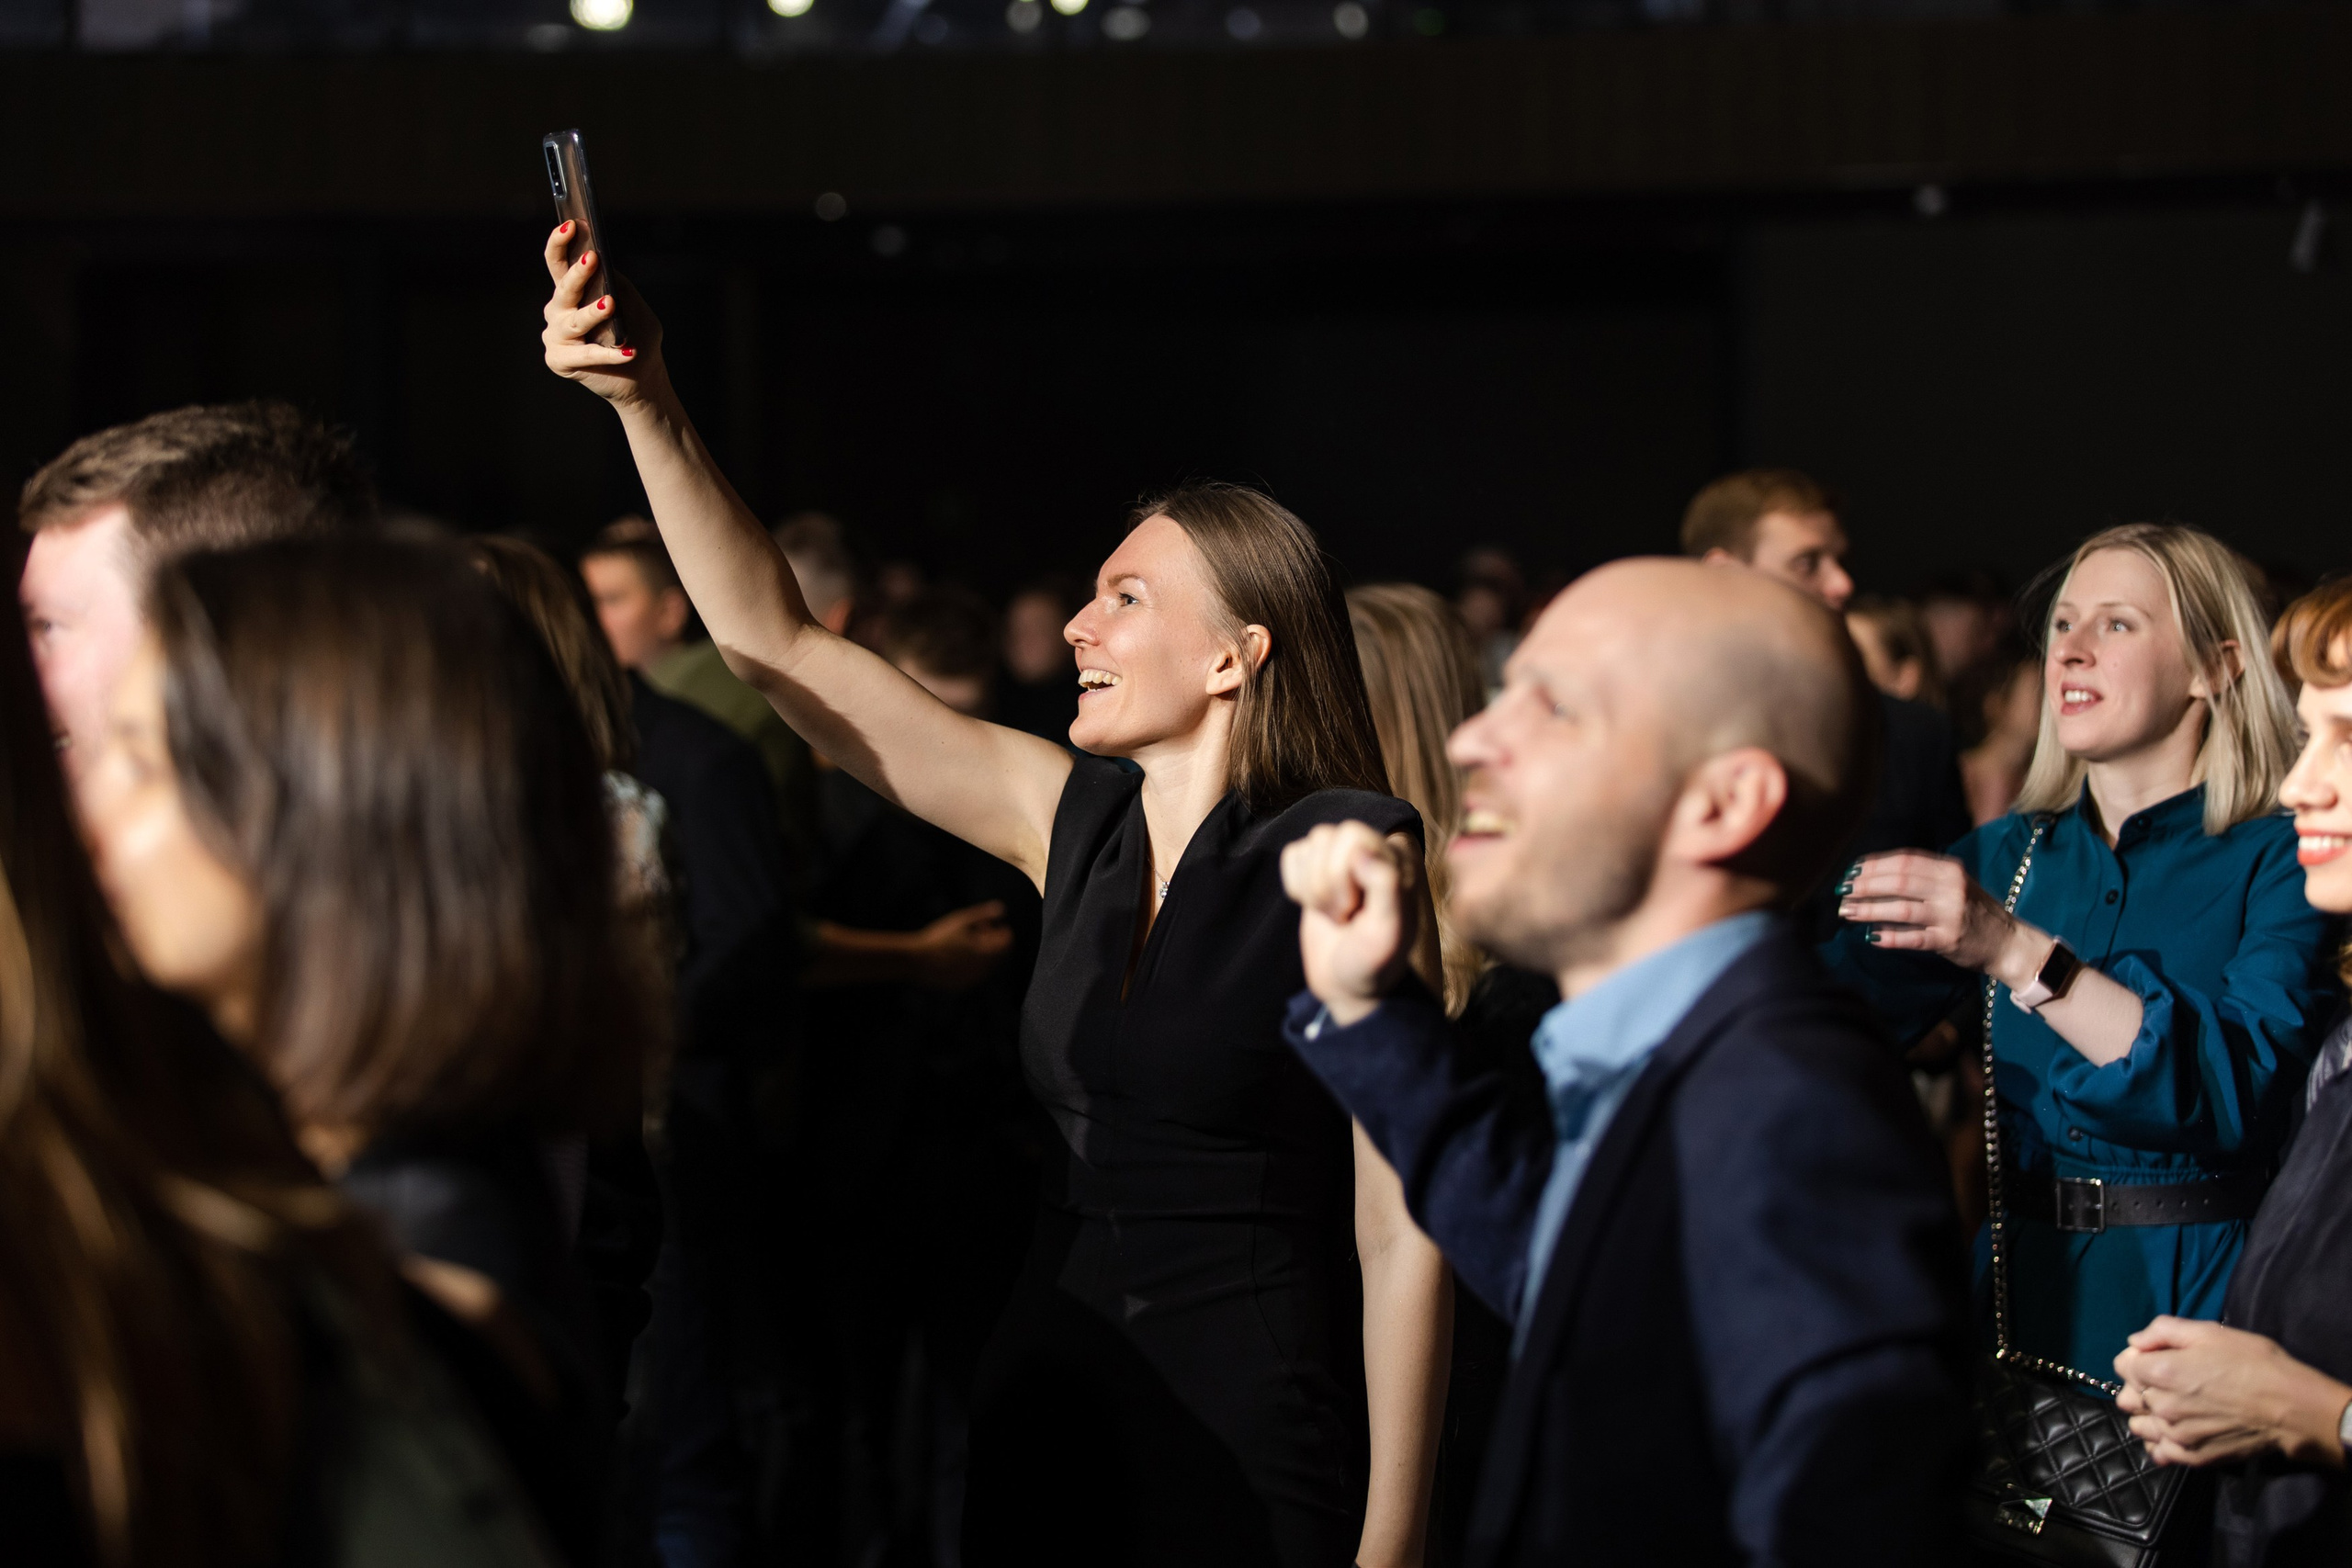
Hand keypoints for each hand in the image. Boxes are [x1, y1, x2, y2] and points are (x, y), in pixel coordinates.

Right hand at [540, 224, 666, 406]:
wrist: (642, 377)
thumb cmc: (636, 336)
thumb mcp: (633, 305)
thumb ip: (619, 286)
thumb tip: (607, 267)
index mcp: (571, 292)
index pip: (558, 262)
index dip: (559, 242)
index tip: (570, 225)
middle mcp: (558, 311)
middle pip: (564, 289)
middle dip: (577, 273)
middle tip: (591, 258)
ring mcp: (556, 336)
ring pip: (575, 321)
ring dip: (593, 312)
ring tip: (610, 304)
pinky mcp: (560, 361)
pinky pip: (586, 355)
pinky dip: (609, 354)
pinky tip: (628, 352)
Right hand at [906, 901, 1012, 990]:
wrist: (915, 961)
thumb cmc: (938, 938)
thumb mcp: (960, 921)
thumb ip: (983, 914)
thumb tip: (1002, 909)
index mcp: (985, 953)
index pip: (1007, 943)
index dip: (1002, 932)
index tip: (992, 925)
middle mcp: (982, 970)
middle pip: (999, 955)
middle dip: (993, 942)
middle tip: (978, 930)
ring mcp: (972, 980)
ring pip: (987, 966)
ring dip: (983, 954)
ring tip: (965, 942)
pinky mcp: (961, 986)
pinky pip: (974, 974)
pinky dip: (972, 965)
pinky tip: (956, 955)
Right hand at [1281, 821, 1420, 1027]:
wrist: (1348, 985)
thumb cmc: (1374, 960)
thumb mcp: (1388, 931)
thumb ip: (1385, 885)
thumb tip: (1361, 849)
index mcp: (1394, 859)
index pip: (1353, 835)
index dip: (1344, 875)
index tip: (1358, 910)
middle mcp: (1369, 851)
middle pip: (1326, 836)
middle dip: (1326, 882)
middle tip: (1344, 914)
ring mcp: (1340, 859)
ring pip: (1309, 844)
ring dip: (1312, 888)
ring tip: (1334, 914)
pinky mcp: (1314, 870)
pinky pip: (1291, 854)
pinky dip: (1296, 886)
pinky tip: (1316, 907)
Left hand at [1837, 849, 2048, 983]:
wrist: (2008, 942)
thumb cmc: (1973, 911)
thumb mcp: (1953, 886)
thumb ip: (1921, 880)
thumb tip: (1871, 879)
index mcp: (1949, 870)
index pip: (1905, 861)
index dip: (1874, 865)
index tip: (1851, 871)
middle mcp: (1951, 888)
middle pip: (1899, 881)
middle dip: (1865, 886)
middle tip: (1843, 891)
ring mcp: (1950, 914)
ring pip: (1900, 909)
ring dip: (1869, 910)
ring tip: (1848, 912)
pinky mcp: (1949, 939)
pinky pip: (1912, 937)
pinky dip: (1890, 937)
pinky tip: (1871, 937)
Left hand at [2114, 1316, 2351, 1469]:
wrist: (2290, 1407)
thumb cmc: (2253, 1363)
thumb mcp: (2209, 1332)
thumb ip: (2163, 1331)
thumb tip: (2134, 1342)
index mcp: (2160, 1371)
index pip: (2122, 1365)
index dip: (2138, 1358)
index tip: (2159, 1358)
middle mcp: (2161, 1405)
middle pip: (2128, 1396)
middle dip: (2142, 1387)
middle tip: (2170, 1383)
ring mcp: (2175, 1434)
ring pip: (2138, 1426)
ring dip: (2149, 1416)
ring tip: (2174, 1408)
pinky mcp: (2191, 1457)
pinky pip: (2158, 1452)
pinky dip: (2162, 1442)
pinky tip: (2178, 1431)